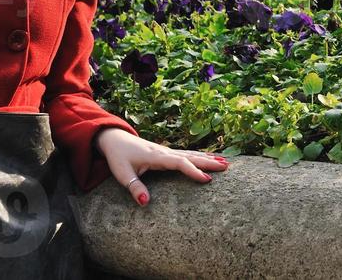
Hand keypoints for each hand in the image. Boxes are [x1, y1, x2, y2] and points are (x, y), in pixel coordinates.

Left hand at [95, 127, 229, 206]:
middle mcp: (165, 152)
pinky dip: (200, 156)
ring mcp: (167, 151)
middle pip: (191, 156)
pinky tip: (209, 158)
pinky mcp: (166, 153)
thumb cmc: (118, 157)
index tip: (207, 179)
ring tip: (226, 163)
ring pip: (191, 154)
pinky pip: (187, 154)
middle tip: (227, 167)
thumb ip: (135, 188)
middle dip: (209, 162)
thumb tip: (145, 202)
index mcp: (156, 157)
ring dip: (208, 158)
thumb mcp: (123, 174)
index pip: (179, 163)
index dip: (193, 171)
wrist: (115, 139)